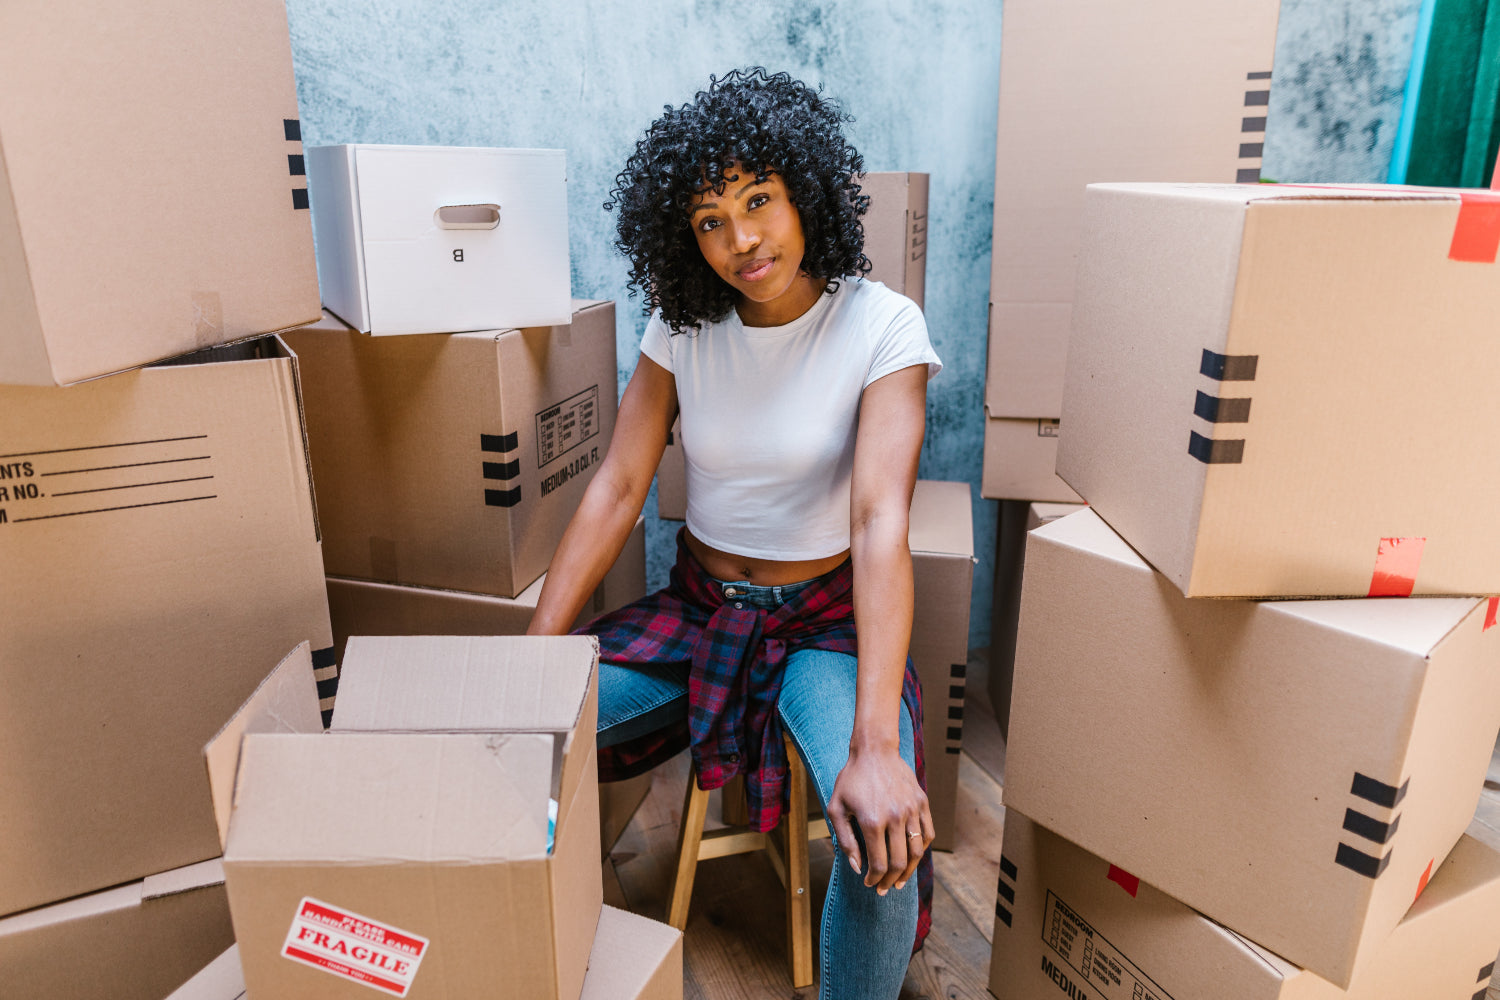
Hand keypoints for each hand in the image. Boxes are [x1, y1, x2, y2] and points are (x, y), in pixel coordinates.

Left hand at [825, 744, 933, 894]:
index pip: (879, 863)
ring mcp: (911, 809)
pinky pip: (927, 834)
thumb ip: (845, 840)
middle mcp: (895, 817)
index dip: (875, 880)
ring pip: (916, 852)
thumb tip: (857, 867)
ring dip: (908, 872)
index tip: (870, 884)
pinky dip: (921, 850)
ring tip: (900, 881)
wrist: (874, 751)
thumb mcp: (836, 808)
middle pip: (899, 862)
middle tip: (884, 889)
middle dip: (890, 881)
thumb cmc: (851, 779)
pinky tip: (912, 857)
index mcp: (872, 821)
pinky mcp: (922, 802)